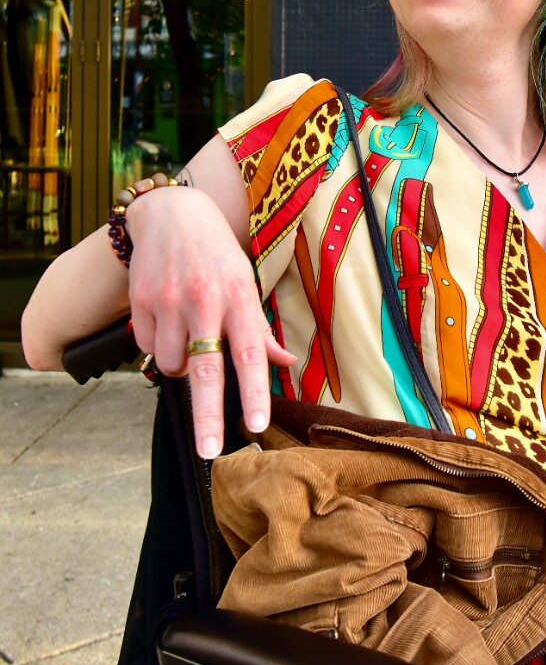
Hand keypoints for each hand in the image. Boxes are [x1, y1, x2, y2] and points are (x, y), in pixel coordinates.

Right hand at [125, 185, 294, 458]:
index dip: (253, 391)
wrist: (172, 213)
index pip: (249, 353)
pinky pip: (146, 347)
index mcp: (238, 297)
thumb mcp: (246, 282)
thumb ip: (260, 329)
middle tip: (210, 451)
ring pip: (170, 365)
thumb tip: (287, 363)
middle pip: (206, 370)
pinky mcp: (141, 301)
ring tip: (188, 336)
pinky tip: (165, 318)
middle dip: (207, 415)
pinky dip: (156, 345)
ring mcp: (169, 302)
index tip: (256, 425)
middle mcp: (204, 301)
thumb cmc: (217, 253)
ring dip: (179, 366)